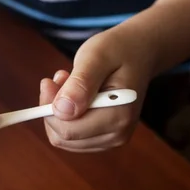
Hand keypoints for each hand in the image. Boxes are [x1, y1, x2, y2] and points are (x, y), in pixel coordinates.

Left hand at [39, 28, 154, 151]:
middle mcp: (117, 134)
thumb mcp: (96, 57)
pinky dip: (64, 116)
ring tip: (69, 83)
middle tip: (60, 78)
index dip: (48, 108)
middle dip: (52, 109)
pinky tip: (73, 94)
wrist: (140, 52)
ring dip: (57, 111)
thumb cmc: (118, 50)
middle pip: (63, 137)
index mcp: (118, 116)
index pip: (68, 130)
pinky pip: (70, 136)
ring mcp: (111, 138)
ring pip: (63, 138)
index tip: (48, 81)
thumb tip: (62, 111)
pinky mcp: (103, 137)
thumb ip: (80, 84)